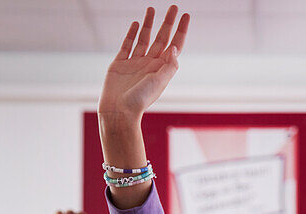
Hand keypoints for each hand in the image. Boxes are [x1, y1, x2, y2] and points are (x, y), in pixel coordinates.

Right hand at [99, 5, 189, 119]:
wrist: (118, 112)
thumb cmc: (140, 100)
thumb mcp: (159, 82)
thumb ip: (169, 65)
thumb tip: (176, 47)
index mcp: (162, 68)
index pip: (175, 45)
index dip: (181, 30)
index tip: (186, 16)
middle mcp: (150, 64)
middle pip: (161, 38)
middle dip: (168, 22)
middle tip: (174, 7)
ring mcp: (135, 63)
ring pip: (144, 38)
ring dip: (149, 24)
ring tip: (152, 9)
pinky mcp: (119, 64)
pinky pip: (127, 45)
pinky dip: (132, 34)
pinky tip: (137, 24)